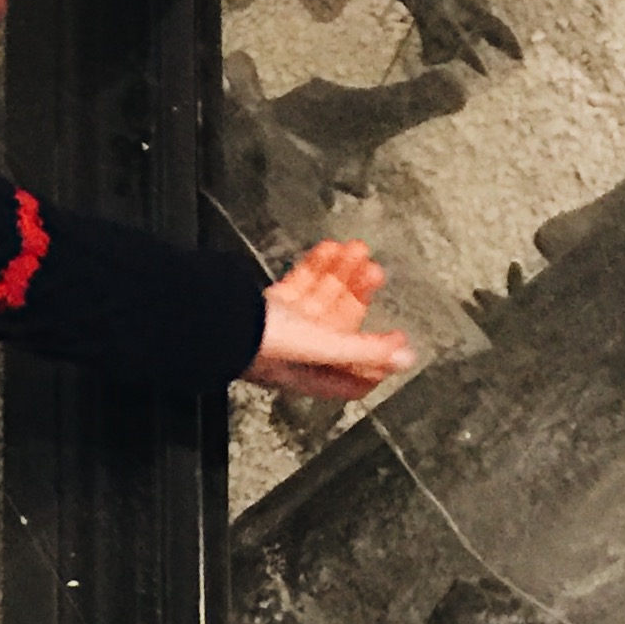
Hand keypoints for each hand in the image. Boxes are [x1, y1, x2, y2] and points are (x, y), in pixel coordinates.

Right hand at [245, 237, 415, 402]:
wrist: (218, 320)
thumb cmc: (265, 343)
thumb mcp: (326, 347)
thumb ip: (367, 350)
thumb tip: (406, 358)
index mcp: (317, 371)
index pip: (354, 375)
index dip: (377, 359)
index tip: (396, 336)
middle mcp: (302, 353)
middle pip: (341, 324)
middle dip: (360, 294)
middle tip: (373, 268)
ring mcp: (285, 327)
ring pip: (322, 298)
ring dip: (341, 273)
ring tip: (355, 248)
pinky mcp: (270, 306)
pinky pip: (300, 284)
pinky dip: (315, 267)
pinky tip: (327, 249)